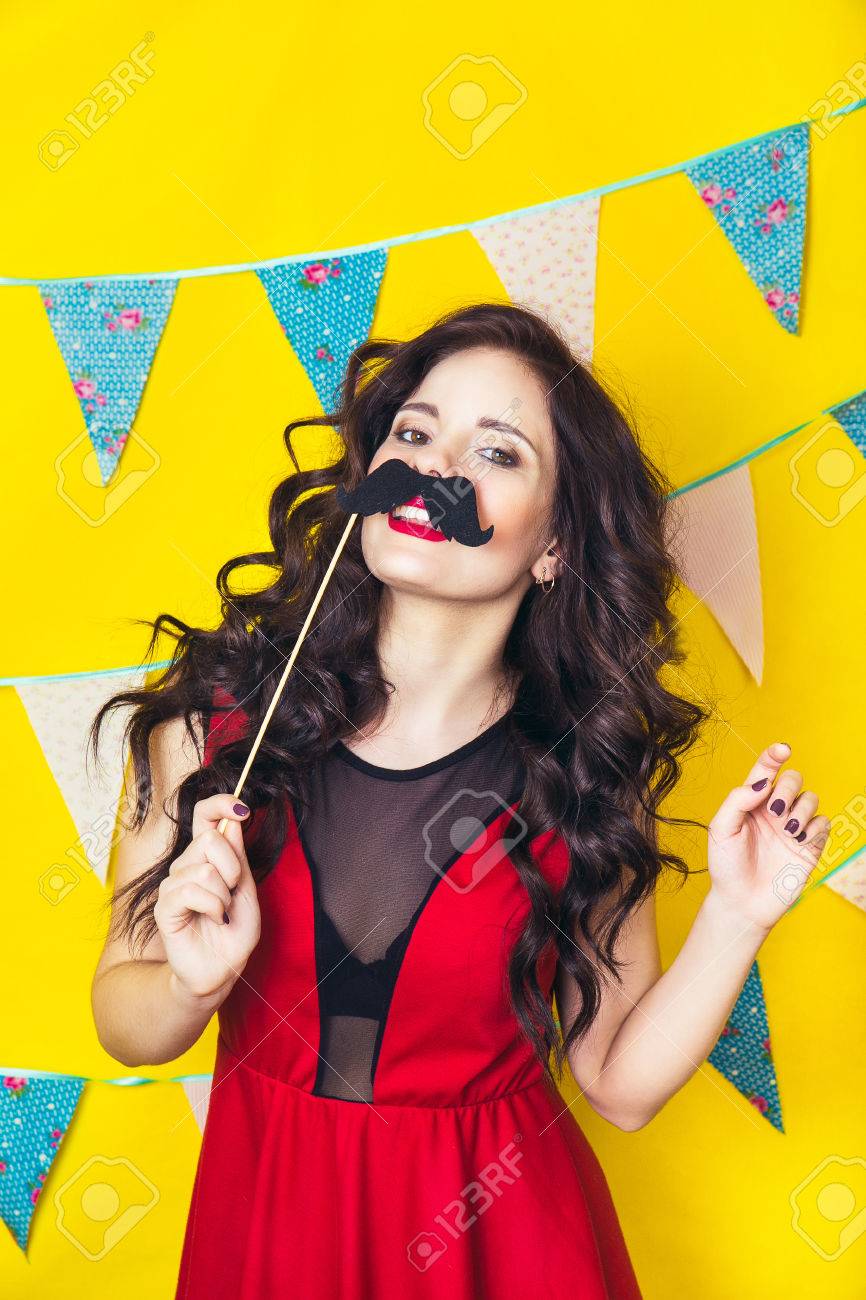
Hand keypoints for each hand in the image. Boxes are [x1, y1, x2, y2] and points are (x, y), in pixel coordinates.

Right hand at [154, 793, 261, 1000]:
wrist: (221, 970)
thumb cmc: (234, 933)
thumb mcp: (247, 892)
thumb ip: (239, 859)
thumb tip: (232, 822)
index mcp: (207, 857)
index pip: (204, 815)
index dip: (221, 804)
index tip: (242, 809)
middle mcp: (186, 865)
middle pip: (210, 840)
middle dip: (233, 868)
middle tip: (232, 893)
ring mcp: (173, 885)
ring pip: (204, 869)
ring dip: (223, 895)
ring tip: (222, 913)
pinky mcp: (164, 907)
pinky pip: (191, 891)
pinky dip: (213, 907)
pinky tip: (215, 920)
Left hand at [706, 741, 830, 933]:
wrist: (742, 902)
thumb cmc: (727, 866)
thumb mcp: (721, 830)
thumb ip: (737, 800)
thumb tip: (762, 783)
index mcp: (751, 802)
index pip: (765, 770)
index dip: (774, 755)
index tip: (782, 749)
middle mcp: (774, 810)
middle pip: (793, 779)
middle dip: (787, 788)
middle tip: (775, 811)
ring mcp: (793, 827)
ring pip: (811, 798)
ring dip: (801, 809)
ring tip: (787, 831)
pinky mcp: (810, 845)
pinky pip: (823, 822)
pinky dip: (814, 827)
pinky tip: (798, 841)